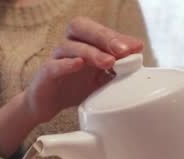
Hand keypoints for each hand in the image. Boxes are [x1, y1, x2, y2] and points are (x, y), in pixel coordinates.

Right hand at [24, 17, 142, 123]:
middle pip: (82, 27)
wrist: (47, 105)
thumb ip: (116, 71)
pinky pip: (54, 65)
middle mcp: (70, 46)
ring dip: (91, 52)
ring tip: (108, 62)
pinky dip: (66, 64)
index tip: (136, 47)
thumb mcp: (100, 80)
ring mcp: (56, 59)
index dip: (118, 36)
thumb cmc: (73, 88)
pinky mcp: (45, 74)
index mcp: (84, 44)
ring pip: (70, 46)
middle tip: (124, 50)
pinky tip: (79, 65)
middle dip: (105, 37)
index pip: (100, 31)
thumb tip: (138, 62)